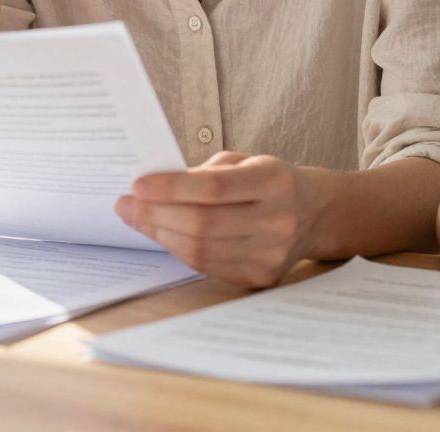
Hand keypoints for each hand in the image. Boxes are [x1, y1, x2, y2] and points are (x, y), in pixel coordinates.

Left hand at [116, 152, 321, 287]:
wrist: (314, 214)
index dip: (171, 188)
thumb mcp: (244, 162)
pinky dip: (178, 250)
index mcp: (275, 181)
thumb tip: (151, 190)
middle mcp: (279, 219)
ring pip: (200, 249)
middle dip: (155, 214)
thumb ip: (203, 173)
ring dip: (160, 234)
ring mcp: (272, 254)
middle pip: (202, 223)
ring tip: (137, 219)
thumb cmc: (268, 181)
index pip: (214, 187)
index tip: (137, 185)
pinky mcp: (261, 277)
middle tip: (125, 205)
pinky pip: (207, 266)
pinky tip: (164, 235)